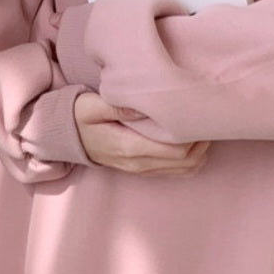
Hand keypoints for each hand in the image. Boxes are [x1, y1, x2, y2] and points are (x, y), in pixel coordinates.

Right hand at [75, 93, 210, 174]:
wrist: (67, 138)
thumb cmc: (79, 118)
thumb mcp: (91, 105)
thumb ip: (118, 105)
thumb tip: (145, 103)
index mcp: (129, 147)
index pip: (176, 149)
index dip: (195, 134)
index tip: (199, 113)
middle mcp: (139, 163)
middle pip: (188, 161)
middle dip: (203, 141)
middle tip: (206, 117)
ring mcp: (142, 169)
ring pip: (186, 168)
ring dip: (200, 151)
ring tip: (201, 127)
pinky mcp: (144, 169)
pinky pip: (177, 170)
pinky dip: (191, 158)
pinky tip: (192, 139)